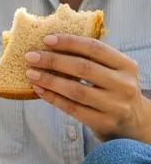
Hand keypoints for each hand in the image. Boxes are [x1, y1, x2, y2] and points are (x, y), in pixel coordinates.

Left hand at [26, 34, 150, 141]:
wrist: (133, 123)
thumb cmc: (114, 90)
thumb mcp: (114, 72)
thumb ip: (92, 60)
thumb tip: (51, 45)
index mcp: (126, 66)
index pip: (95, 48)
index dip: (69, 42)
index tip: (46, 39)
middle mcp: (123, 84)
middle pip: (83, 68)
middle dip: (53, 61)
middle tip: (31, 56)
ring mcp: (114, 105)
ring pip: (76, 90)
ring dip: (49, 80)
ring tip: (31, 73)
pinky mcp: (103, 122)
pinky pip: (72, 108)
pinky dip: (52, 98)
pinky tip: (38, 90)